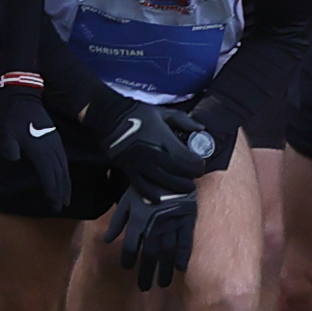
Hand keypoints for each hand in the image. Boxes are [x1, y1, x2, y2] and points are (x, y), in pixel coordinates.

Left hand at [0, 73, 72, 215]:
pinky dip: (64, 172)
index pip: (49, 173)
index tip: (55, 203)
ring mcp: (55, 142)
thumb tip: (13, 158)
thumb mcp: (6, 132)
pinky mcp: (55, 138)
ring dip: (65, 183)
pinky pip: (63, 160)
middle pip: (59, 173)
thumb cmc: (12, 116)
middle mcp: (51, 147)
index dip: (53, 189)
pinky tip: (64, 177)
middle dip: (61, 191)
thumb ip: (9, 147)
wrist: (23, 97)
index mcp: (40, 148)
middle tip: (61, 206)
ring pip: (64, 167)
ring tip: (65, 197)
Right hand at [67, 90, 221, 194]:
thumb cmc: (139, 114)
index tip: (200, 163)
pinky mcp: (129, 171)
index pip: (187, 158)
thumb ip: (183, 120)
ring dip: (177, 187)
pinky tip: (159, 198)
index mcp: (163, 139)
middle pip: (178, 173)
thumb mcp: (163, 112)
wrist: (110, 118)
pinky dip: (151, 195)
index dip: (198, 164)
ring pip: (163, 183)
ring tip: (185, 187)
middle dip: (190, 177)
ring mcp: (141, 165)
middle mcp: (154, 154)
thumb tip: (201, 128)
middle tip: (195, 176)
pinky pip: (142, 188)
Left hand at [103, 183, 199, 287]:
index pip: (131, 248)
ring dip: (164, 270)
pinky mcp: (187, 221)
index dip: (129, 260)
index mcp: (139, 222)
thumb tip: (108, 240)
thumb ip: (117, 221)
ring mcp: (172, 225)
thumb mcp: (127, 199)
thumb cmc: (146, 184)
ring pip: (167, 253)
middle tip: (145, 288)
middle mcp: (155, 228)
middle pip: (150, 256)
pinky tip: (180, 269)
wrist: (169, 169)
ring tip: (162, 284)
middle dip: (147, 273)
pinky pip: (185, 242)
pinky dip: (183, 256)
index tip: (129, 268)